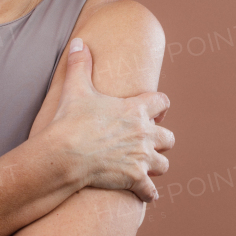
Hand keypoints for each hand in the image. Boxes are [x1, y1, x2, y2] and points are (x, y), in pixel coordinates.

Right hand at [49, 38, 174, 201]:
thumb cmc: (71, 120)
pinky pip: (151, 191)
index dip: (161, 106)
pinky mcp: (135, 179)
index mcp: (136, 110)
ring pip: (164, 164)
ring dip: (156, 166)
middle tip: (148, 142)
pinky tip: (142, 193)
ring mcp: (142, 158)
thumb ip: (80, 64)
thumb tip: (79, 42)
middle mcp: (145, 133)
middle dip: (161, 141)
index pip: (162, 102)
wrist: (65, 154)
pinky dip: (147, 193)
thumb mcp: (76, 88)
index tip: (157, 110)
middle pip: (169, 138)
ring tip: (146, 168)